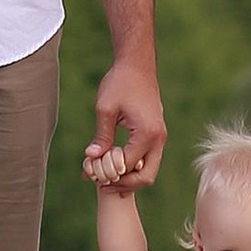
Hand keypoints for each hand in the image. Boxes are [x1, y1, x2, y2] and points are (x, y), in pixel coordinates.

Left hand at [91, 48, 166, 189]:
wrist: (137, 65)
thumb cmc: (120, 82)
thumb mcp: (105, 108)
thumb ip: (101, 136)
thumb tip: (92, 158)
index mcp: (148, 133)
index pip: (128, 167)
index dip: (109, 174)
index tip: (91, 175)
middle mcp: (159, 138)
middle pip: (146, 177)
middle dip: (124, 185)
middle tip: (102, 186)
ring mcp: (160, 136)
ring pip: (149, 171)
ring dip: (128, 178)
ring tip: (105, 178)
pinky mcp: (156, 134)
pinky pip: (148, 159)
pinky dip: (133, 167)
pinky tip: (114, 165)